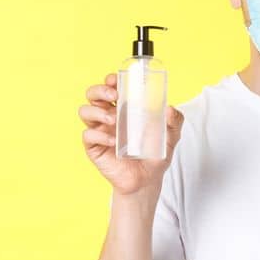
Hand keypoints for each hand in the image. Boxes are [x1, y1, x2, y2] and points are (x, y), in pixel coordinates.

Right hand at [80, 73, 184, 195]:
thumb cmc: (155, 154)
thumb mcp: (170, 136)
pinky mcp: (94, 147)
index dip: (110, 80)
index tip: (117, 79)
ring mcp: (100, 131)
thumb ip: (175, 122)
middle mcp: (108, 116)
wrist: (148, 180)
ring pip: (85, 111)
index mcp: (124, 109)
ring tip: (114, 120)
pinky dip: (99, 135)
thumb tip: (170, 109)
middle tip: (114, 96)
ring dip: (98, 111)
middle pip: (93, 95)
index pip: (111, 88)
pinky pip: (88, 135)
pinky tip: (114, 141)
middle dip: (100, 90)